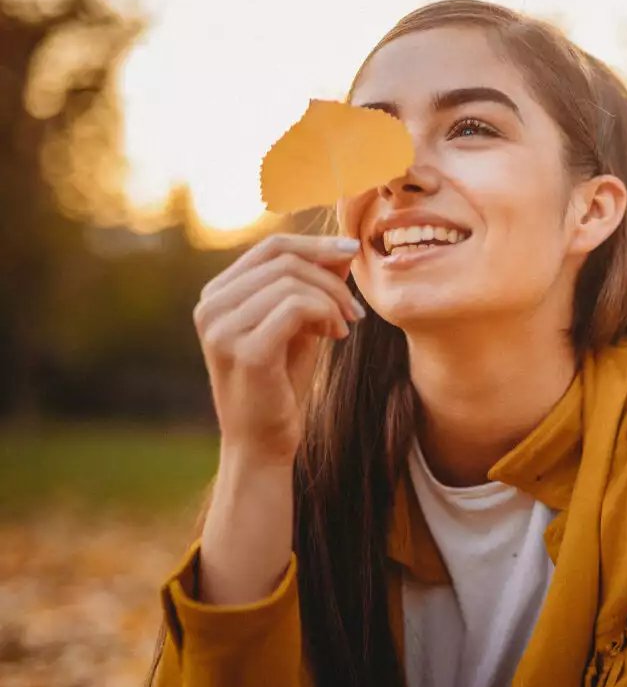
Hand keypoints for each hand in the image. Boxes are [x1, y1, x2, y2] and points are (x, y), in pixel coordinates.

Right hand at [193, 233, 364, 463]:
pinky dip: (327, 314)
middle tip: (355, 309)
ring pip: (293, 281)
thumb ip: (313, 286)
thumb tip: (342, 246)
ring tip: (344, 326)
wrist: (263, 443)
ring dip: (333, 300)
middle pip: (284, 259)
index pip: (271, 246)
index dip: (316, 244)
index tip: (353, 255)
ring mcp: (222, 328)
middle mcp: (211, 306)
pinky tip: (336, 337)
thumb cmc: (281, 383)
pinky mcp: (245, 350)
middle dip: (331, 277)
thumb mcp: (299, 325)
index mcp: (218, 295)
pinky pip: (297, 306)